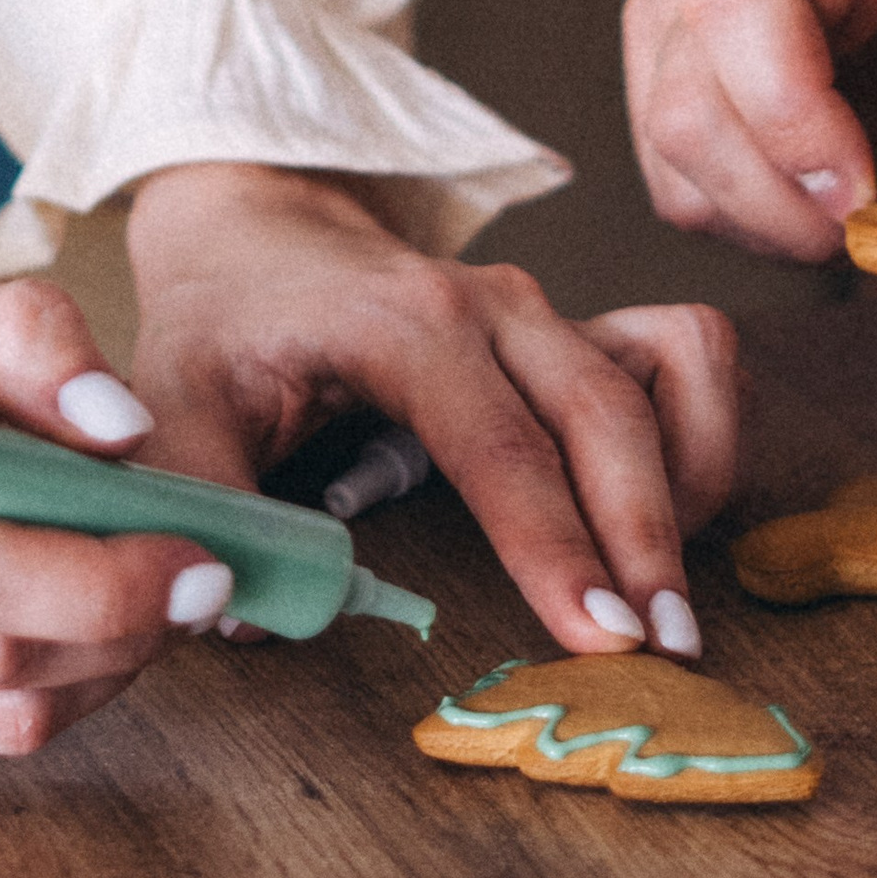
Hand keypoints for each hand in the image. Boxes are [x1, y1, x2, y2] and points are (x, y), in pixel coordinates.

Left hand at [125, 163, 737, 658]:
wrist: (263, 225)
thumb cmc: (227, 315)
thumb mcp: (176, 396)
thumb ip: (200, 495)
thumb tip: (233, 604)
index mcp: (408, 325)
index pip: (503, 450)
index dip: (559, 548)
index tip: (604, 637)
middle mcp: (499, 308)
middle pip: (609, 419)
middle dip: (649, 540)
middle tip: (665, 652)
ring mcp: (551, 312)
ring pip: (671, 378)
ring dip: (690, 482)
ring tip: (666, 590)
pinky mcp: (580, 325)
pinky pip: (686, 360)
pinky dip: (700, 434)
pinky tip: (669, 512)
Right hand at [622, 0, 876, 261]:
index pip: (744, 4)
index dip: (787, 118)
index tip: (867, 192)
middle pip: (689, 102)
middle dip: (781, 205)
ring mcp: (682, 9)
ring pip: (670, 151)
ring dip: (762, 223)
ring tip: (863, 225)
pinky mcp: (669, 69)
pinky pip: (671, 177)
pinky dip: (741, 221)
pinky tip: (824, 211)